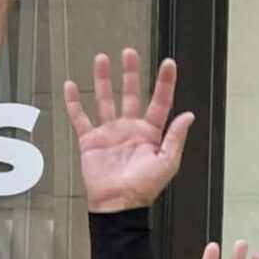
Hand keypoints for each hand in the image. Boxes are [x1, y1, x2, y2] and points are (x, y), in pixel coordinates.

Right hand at [64, 50, 193, 212]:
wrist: (117, 205)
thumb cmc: (143, 189)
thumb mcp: (167, 162)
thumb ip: (176, 137)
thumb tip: (188, 115)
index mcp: (150, 133)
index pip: (159, 101)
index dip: (165, 82)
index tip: (168, 63)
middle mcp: (129, 129)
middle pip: (131, 94)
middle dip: (130, 73)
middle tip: (129, 53)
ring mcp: (109, 133)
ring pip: (105, 100)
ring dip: (103, 80)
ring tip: (101, 60)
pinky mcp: (90, 141)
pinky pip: (80, 118)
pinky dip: (74, 103)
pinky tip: (70, 87)